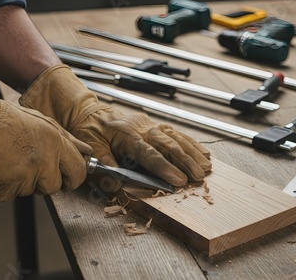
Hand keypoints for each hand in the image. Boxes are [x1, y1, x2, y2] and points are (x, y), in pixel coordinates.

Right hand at [0, 67, 91, 200]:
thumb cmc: (5, 120)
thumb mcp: (43, 122)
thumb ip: (68, 140)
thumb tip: (85, 151)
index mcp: (55, 145)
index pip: (78, 173)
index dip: (74, 176)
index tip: (69, 176)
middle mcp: (43, 163)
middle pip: (55, 186)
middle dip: (48, 180)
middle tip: (32, 164)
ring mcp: (23, 179)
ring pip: (33, 190)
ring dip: (26, 181)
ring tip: (12, 160)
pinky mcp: (5, 191)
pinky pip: (13, 194)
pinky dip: (7, 185)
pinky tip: (1, 168)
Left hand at [20, 65, 210, 191]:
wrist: (88, 111)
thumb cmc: (88, 130)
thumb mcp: (90, 147)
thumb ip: (103, 165)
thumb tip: (115, 185)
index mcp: (127, 135)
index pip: (149, 154)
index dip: (165, 167)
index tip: (179, 180)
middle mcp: (143, 128)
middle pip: (169, 145)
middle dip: (186, 161)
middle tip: (199, 177)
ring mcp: (150, 125)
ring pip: (176, 138)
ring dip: (193, 153)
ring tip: (207, 167)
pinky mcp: (154, 125)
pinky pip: (176, 133)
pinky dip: (190, 143)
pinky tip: (202, 151)